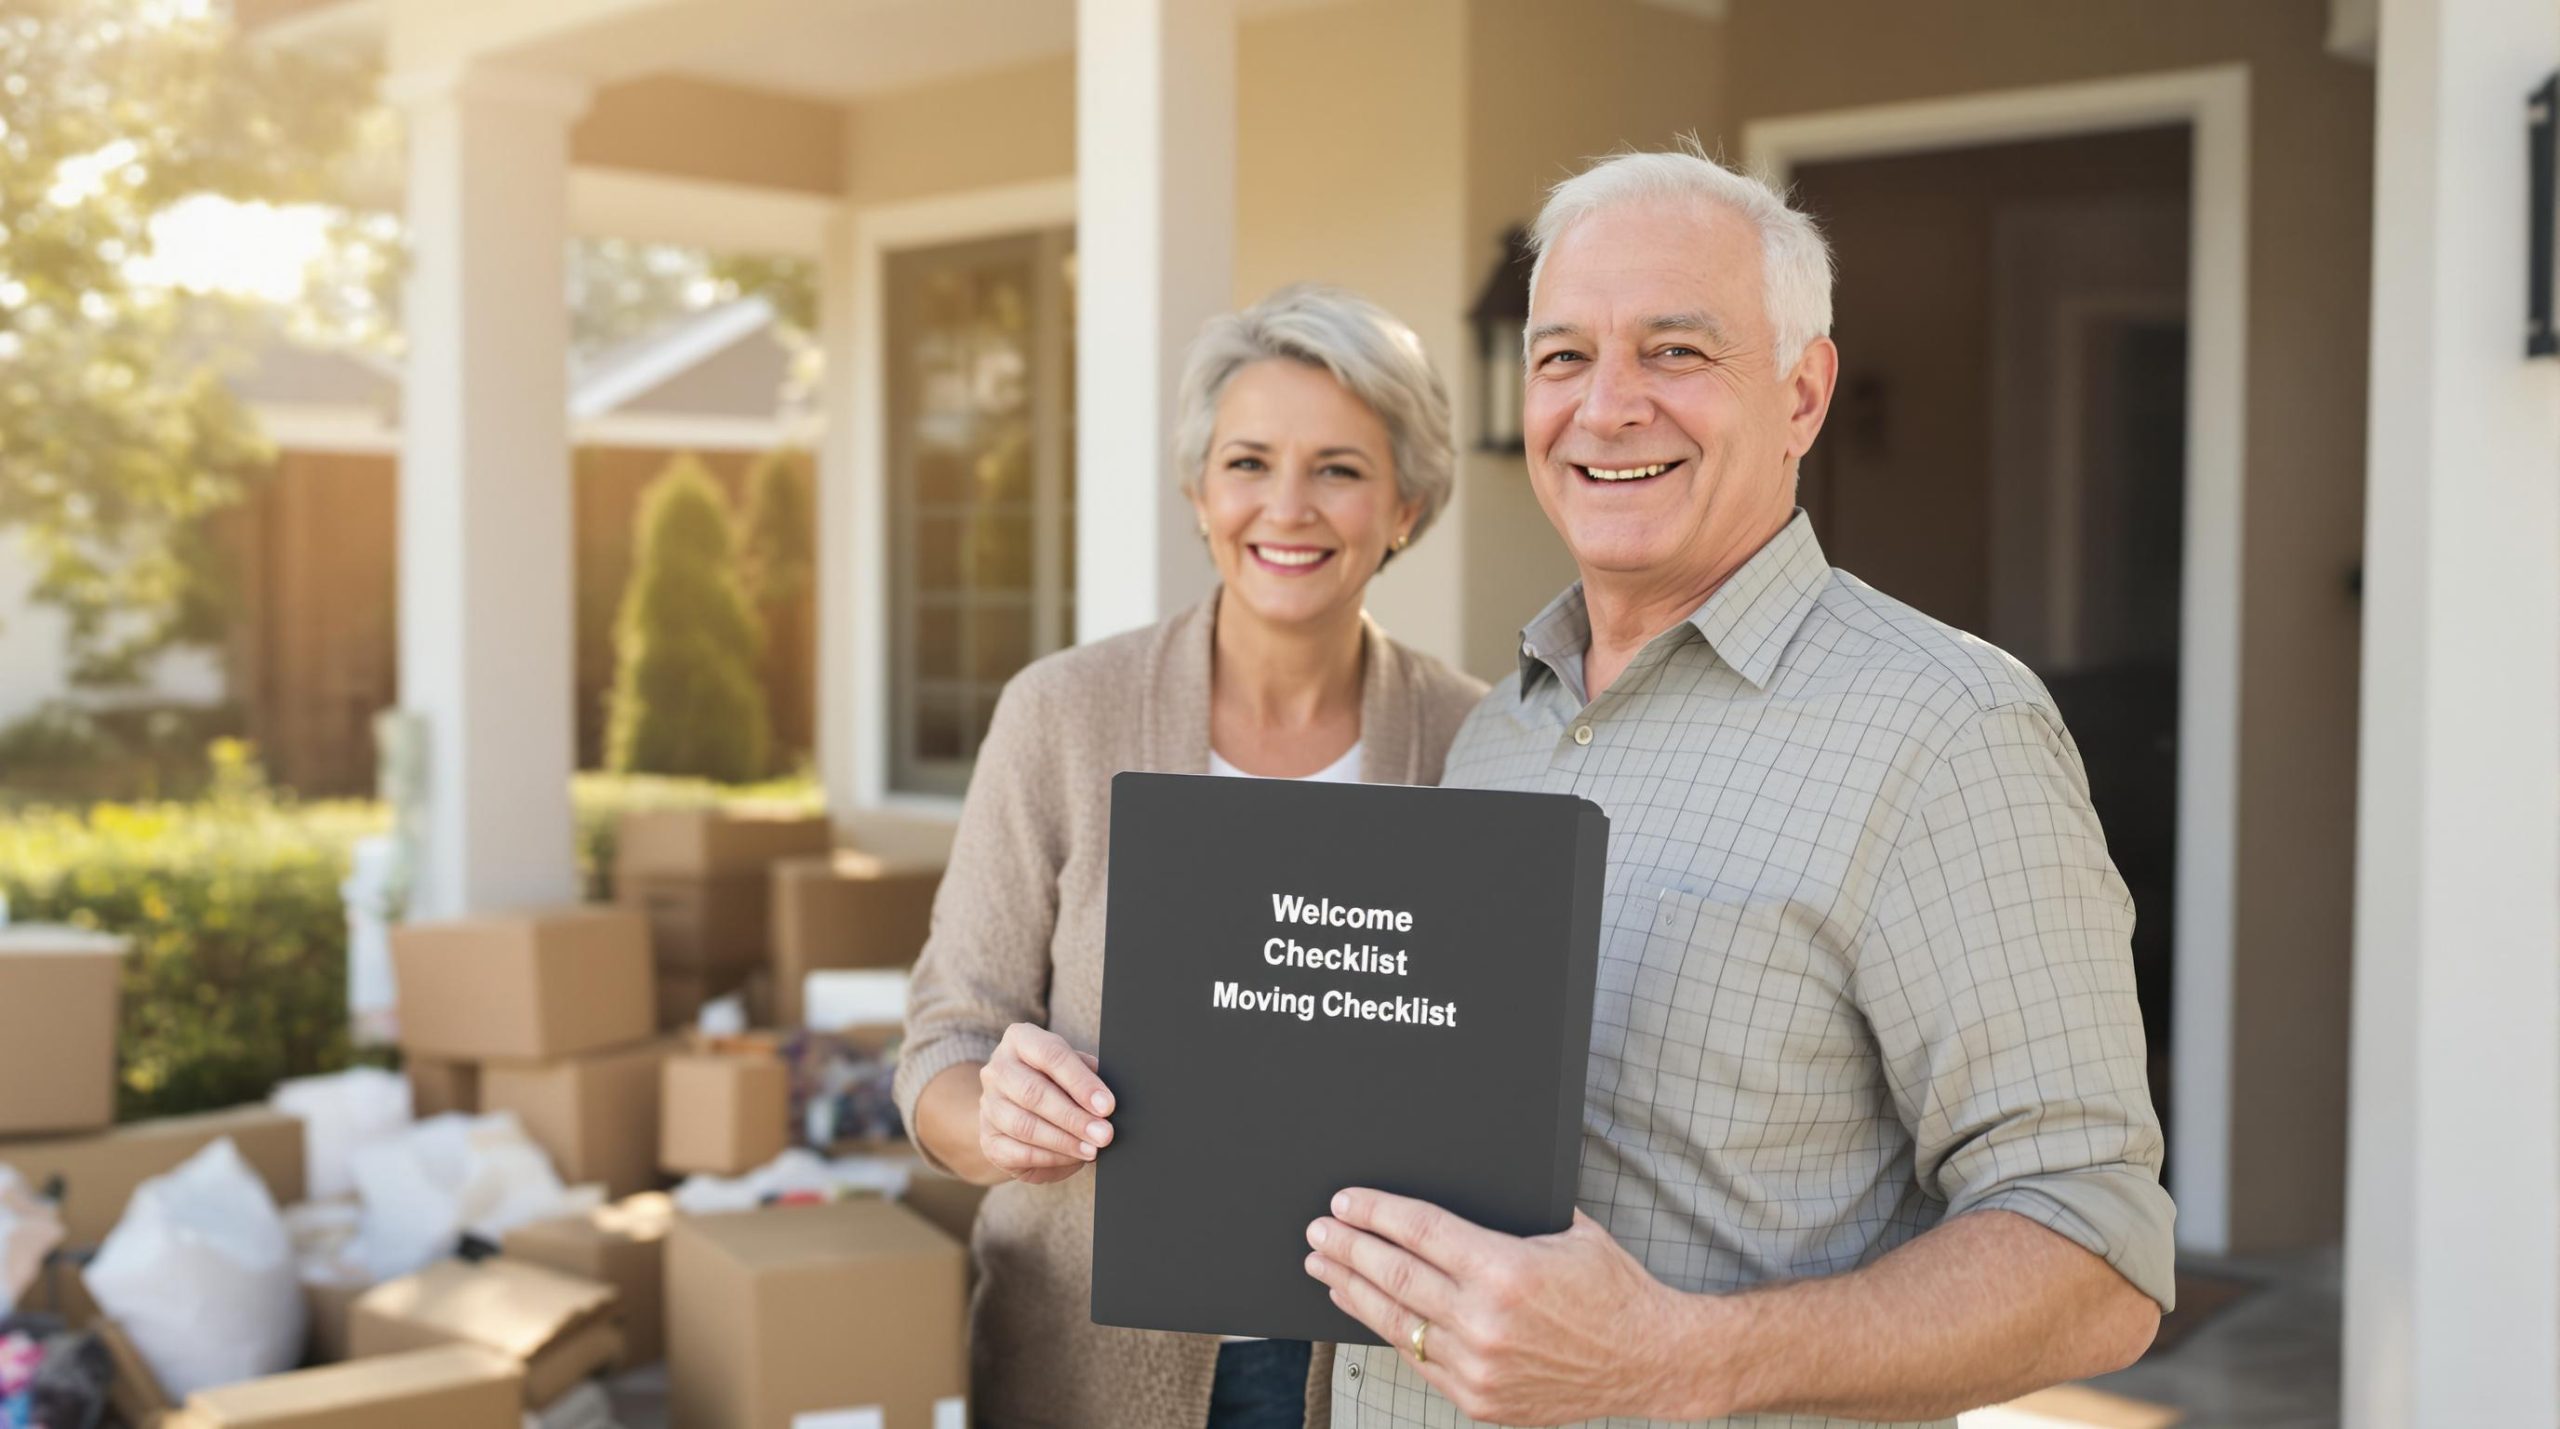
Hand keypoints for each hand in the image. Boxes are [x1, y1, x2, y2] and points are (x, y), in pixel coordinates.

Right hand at [977, 1022, 1115, 1184]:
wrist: (1019, 1105)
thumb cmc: (1055, 1080)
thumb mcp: (1072, 1066)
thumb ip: (1087, 1075)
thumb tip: (1104, 1099)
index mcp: (1019, 1040)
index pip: (1051, 1055)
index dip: (1081, 1082)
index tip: (1106, 1106)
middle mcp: (997, 1069)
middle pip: (1033, 1093)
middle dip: (1073, 1117)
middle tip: (1104, 1134)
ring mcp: (988, 1105)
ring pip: (1024, 1126)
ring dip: (1064, 1141)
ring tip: (1092, 1149)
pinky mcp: (988, 1139)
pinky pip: (1018, 1152)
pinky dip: (1050, 1158)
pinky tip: (1072, 1158)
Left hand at [1305, 1191, 1715, 1424]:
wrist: (1650, 1360)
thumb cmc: (1612, 1288)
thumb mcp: (1567, 1230)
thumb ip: (1508, 1215)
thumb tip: (1453, 1187)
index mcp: (1507, 1270)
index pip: (1420, 1232)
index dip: (1375, 1213)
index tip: (1346, 1201)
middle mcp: (1486, 1322)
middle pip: (1395, 1276)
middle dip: (1349, 1249)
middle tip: (1319, 1231)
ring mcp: (1480, 1368)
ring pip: (1396, 1323)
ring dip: (1353, 1291)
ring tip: (1324, 1267)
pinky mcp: (1480, 1400)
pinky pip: (1420, 1361)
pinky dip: (1389, 1332)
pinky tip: (1367, 1311)